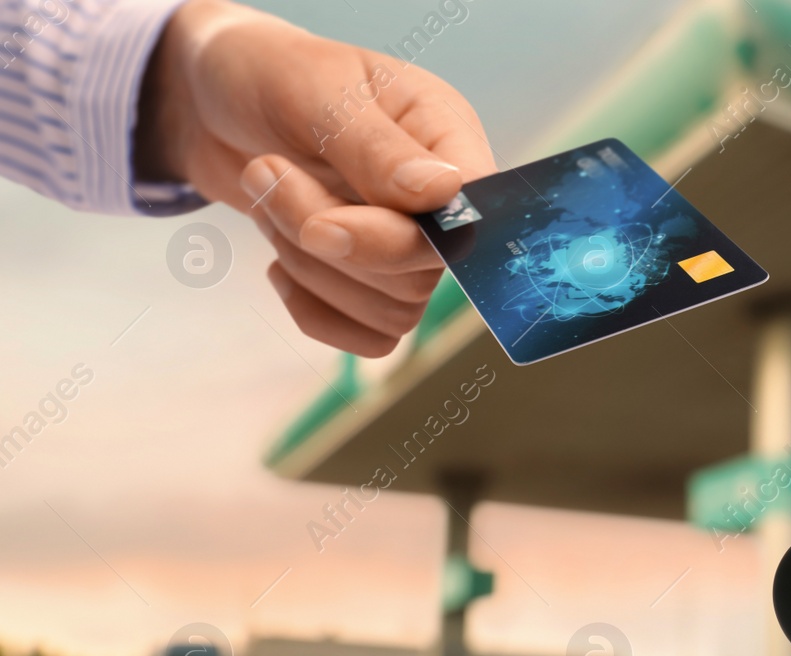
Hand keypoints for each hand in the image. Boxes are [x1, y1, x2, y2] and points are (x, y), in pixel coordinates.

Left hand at [136, 0, 495, 355]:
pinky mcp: (373, 283)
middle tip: (267, 172)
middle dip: (325, 236)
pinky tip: (279, 265)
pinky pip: (371, 338)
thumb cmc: (273, 75)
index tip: (326, 220)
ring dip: (309, 265)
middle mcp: (442, 203)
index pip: (469, 216)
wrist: (215, 101)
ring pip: (394, 311)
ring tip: (266, 194)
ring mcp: (410, 248)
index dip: (408, 237)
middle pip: (421, 272)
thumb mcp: (318, 89)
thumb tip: (443, 193)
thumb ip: (378, 146)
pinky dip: (316, 312)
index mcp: (448, 139)